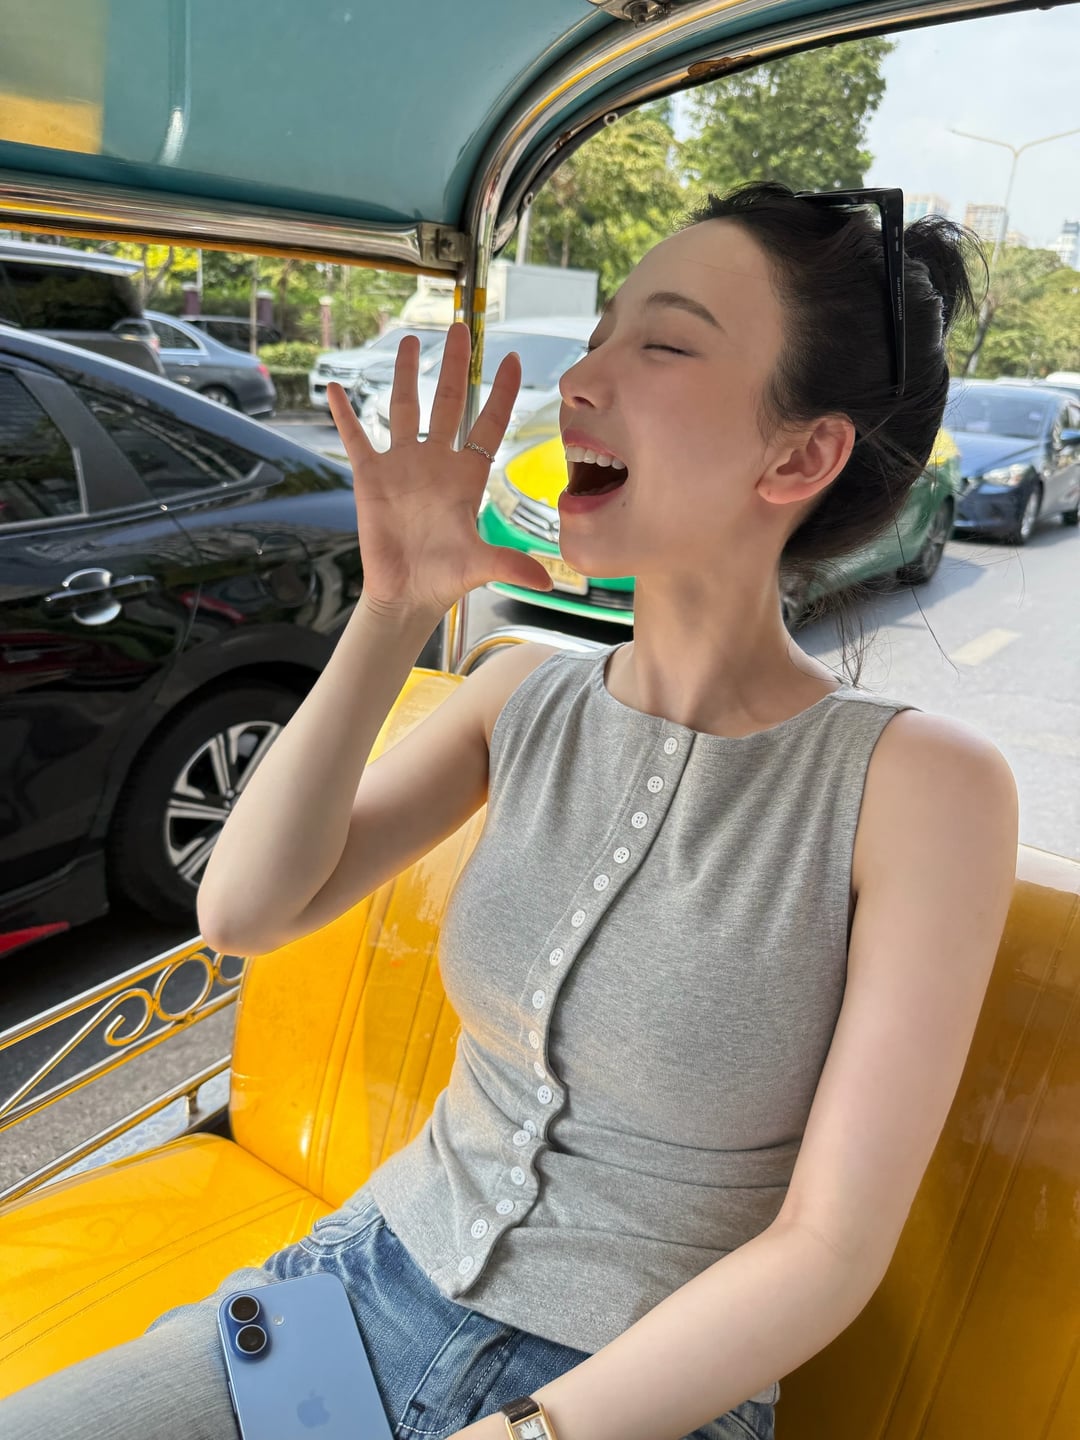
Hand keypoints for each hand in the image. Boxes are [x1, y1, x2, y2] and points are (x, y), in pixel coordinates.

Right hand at [326, 322, 553, 620]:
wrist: (405, 594)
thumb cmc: (444, 578)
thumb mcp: (478, 566)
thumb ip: (508, 564)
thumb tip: (545, 582)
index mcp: (467, 476)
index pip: (488, 424)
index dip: (502, 393)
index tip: (513, 359)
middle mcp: (437, 462)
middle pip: (448, 402)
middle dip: (454, 365)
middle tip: (460, 328)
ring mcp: (402, 466)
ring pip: (405, 409)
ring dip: (407, 375)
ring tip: (410, 342)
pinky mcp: (371, 478)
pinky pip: (357, 439)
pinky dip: (345, 416)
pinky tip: (337, 389)